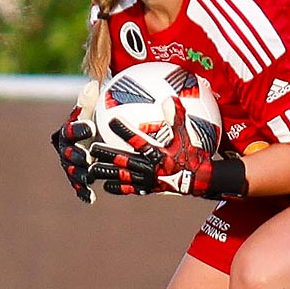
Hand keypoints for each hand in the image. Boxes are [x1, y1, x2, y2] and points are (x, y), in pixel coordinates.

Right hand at [48, 81, 101, 204]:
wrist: (96, 137)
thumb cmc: (96, 119)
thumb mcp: (94, 109)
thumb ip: (91, 100)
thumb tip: (92, 85)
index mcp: (68, 131)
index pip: (71, 129)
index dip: (80, 129)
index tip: (91, 126)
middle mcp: (65, 149)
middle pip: (68, 153)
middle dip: (76, 156)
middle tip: (87, 158)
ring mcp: (70, 165)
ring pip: (72, 171)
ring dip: (79, 176)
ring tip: (89, 179)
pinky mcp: (77, 177)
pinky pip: (78, 185)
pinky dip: (83, 192)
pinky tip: (91, 199)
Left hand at [88, 96, 247, 199]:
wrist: (198, 180)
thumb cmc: (191, 154)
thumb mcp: (185, 134)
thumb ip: (177, 117)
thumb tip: (172, 97)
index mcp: (156, 152)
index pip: (137, 139)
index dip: (124, 130)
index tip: (111, 120)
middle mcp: (149, 167)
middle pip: (122, 159)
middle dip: (106, 153)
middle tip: (92, 147)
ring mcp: (147, 180)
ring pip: (121, 176)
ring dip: (106, 172)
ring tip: (91, 169)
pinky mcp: (147, 189)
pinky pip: (129, 190)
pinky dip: (117, 188)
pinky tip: (106, 186)